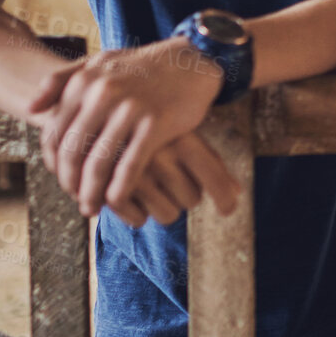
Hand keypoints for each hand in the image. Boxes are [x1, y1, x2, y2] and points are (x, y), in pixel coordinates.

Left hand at [29, 37, 236, 217]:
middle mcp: (102, 93)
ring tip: (92, 208)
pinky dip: (120, 190)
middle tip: (76, 199)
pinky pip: (130, 166)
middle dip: (70, 184)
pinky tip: (117, 202)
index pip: (54, 135)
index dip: (54, 165)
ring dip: (91, 194)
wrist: (190, 60)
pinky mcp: (155, 124)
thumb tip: (31, 109)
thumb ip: (61, 81)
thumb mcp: (99, 63)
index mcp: (83, 82)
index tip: (63, 180)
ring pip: (98, 164)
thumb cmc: (141, 67)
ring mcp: (129, 109)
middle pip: (73, 153)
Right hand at [105, 131, 240, 227]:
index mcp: (180, 137)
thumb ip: (210, 162)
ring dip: (164, 206)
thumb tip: (237, 193)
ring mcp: (133, 173)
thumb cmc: (151, 130)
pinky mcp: (109, 190)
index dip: (225, 198)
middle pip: (192, 199)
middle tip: (172, 179)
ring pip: (168, 214)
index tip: (228, 210)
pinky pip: (139, 221)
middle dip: (186, 194)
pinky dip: (139, 215)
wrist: (98, 115)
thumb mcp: (181, 135)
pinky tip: (135, 197)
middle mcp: (159, 155)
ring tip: (154, 187)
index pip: (213, 175)